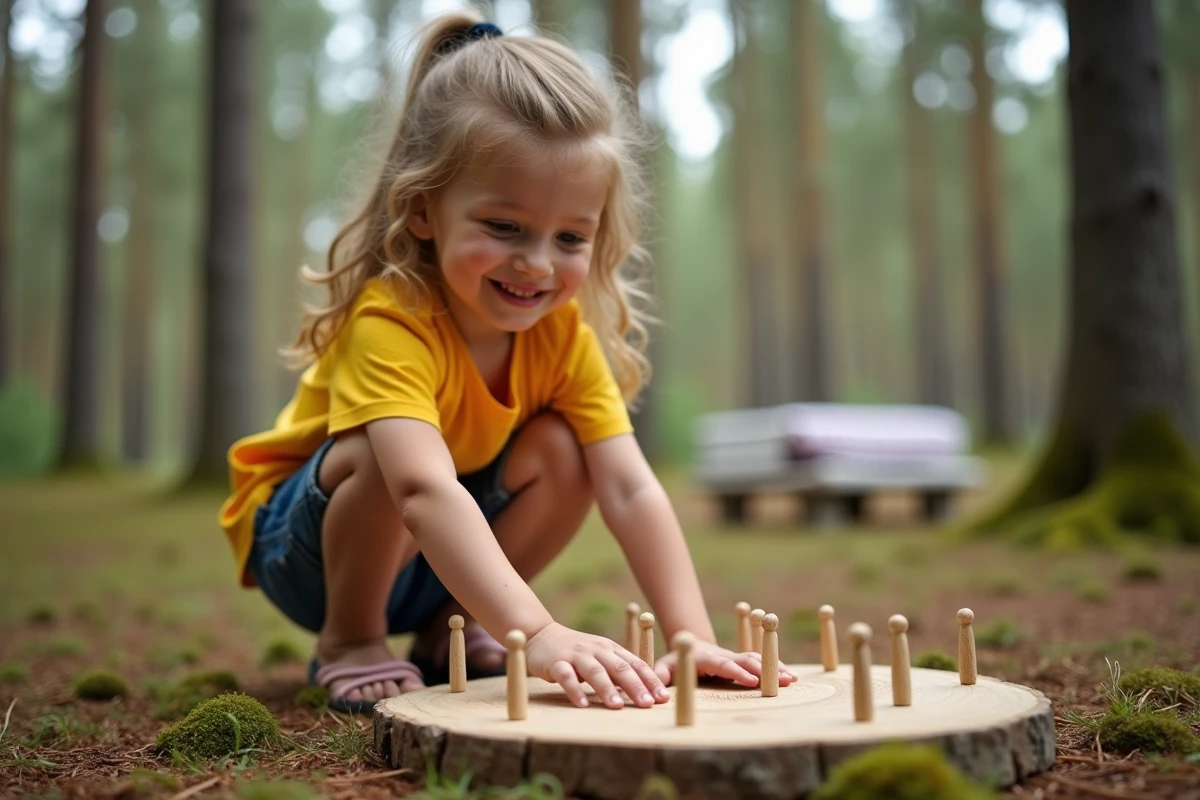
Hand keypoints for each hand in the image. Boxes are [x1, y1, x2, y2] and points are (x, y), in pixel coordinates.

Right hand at [524, 622, 670, 709]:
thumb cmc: (577, 652)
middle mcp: (597, 650)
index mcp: (611, 649)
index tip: (663, 698)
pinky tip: (582, 705)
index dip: (650, 681)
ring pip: (595, 671)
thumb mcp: (601, 656)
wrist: (541, 635)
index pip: (636, 664)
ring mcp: (576, 655)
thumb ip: (619, 670)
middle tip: (647, 704)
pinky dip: (574, 690)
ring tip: (617, 707)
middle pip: (619, 668)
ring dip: (607, 689)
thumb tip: (645, 692)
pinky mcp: (556, 662)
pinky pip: (565, 677)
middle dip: (635, 686)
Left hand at [654, 640, 795, 687]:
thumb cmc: (676, 659)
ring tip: (791, 679)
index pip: (723, 665)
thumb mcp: (665, 666)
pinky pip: (761, 661)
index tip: (751, 681)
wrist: (690, 643)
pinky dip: (776, 666)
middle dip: (764, 670)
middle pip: (746, 660)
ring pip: (756, 659)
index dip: (737, 672)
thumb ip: (661, 675)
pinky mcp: (743, 661)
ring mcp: (735, 657)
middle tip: (782, 680)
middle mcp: (724, 655)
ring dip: (774, 667)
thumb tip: (659, 691)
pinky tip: (791, 677)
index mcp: (706, 658)